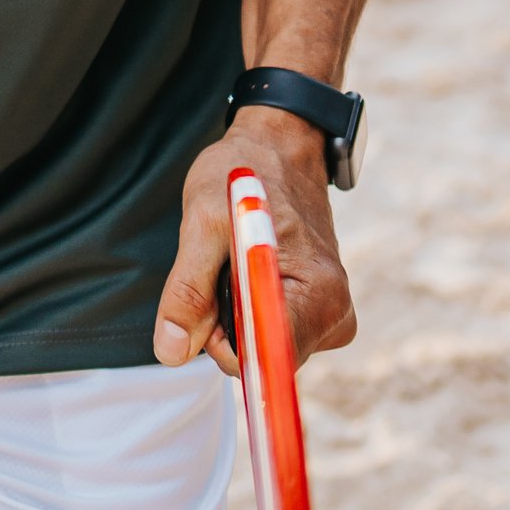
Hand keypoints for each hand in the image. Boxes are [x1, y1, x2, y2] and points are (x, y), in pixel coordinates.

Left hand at [153, 107, 353, 374]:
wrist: (279, 147)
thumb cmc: (244, 176)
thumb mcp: (203, 224)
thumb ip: (188, 292)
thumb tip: (173, 353)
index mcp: (318, 296)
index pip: (265, 361)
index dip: (223, 341)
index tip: (209, 298)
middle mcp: (336, 314)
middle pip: (263, 356)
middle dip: (227, 324)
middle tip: (219, 265)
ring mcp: (331, 315)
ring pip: (263, 344)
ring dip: (236, 311)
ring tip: (236, 257)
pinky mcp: (320, 310)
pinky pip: (272, 329)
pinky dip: (250, 306)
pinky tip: (248, 266)